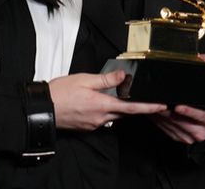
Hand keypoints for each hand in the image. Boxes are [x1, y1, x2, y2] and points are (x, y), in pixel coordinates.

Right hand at [49, 70, 166, 130]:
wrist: (43, 108)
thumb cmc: (60, 93)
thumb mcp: (84, 79)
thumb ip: (106, 79)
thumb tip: (123, 76)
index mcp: (101, 105)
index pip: (131, 107)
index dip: (148, 107)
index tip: (161, 106)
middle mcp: (100, 118)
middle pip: (124, 113)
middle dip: (135, 107)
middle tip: (145, 100)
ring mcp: (94, 124)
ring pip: (113, 116)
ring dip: (119, 108)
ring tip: (118, 97)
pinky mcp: (88, 127)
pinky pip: (103, 120)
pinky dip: (107, 111)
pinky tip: (100, 103)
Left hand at [151, 54, 204, 143]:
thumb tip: (203, 57)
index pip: (201, 116)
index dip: (189, 111)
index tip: (178, 106)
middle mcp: (200, 131)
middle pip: (181, 121)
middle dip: (168, 110)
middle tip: (158, 100)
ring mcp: (188, 137)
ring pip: (170, 125)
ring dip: (160, 114)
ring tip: (152, 102)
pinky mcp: (178, 138)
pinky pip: (165, 128)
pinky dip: (158, 119)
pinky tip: (153, 109)